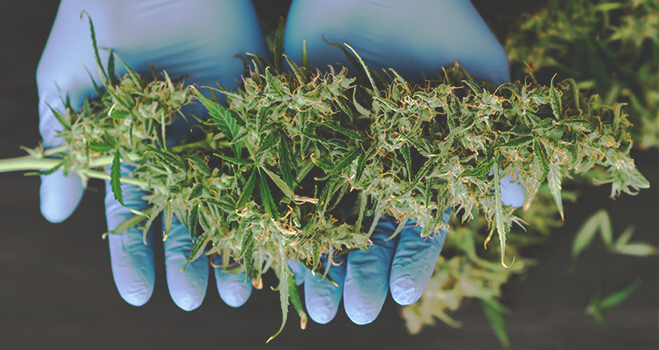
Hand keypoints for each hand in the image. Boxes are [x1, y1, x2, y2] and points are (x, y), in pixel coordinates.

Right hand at [37, 0, 266, 309]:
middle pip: (188, 217)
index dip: (135, 256)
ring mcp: (217, 132)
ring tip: (242, 287)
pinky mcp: (252, 111)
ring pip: (230, 200)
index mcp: (135, 149)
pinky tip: (280, 238)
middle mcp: (179, 148)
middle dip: (191, 260)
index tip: (141, 295)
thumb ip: (65, 149)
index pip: (134, 216)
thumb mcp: (66, 88)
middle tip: (197, 301)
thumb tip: (53, 213)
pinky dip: (274, 202)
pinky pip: (265, 162)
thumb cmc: (97, 25)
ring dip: (235, 244)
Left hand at [283, 0, 524, 323]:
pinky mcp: (296, 130)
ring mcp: (334, 150)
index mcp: (419, 164)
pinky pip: (284, 179)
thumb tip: (516, 196)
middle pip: (366, 231)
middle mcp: (375, 165)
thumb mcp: (482, 77)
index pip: (416, 224)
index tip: (398, 297)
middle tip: (353, 312)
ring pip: (323, 216)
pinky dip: (278, 216)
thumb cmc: (440, 21)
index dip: (408, 261)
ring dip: (318, 259)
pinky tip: (274, 252)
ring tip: (314, 301)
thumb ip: (498, 137)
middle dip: (360, 273)